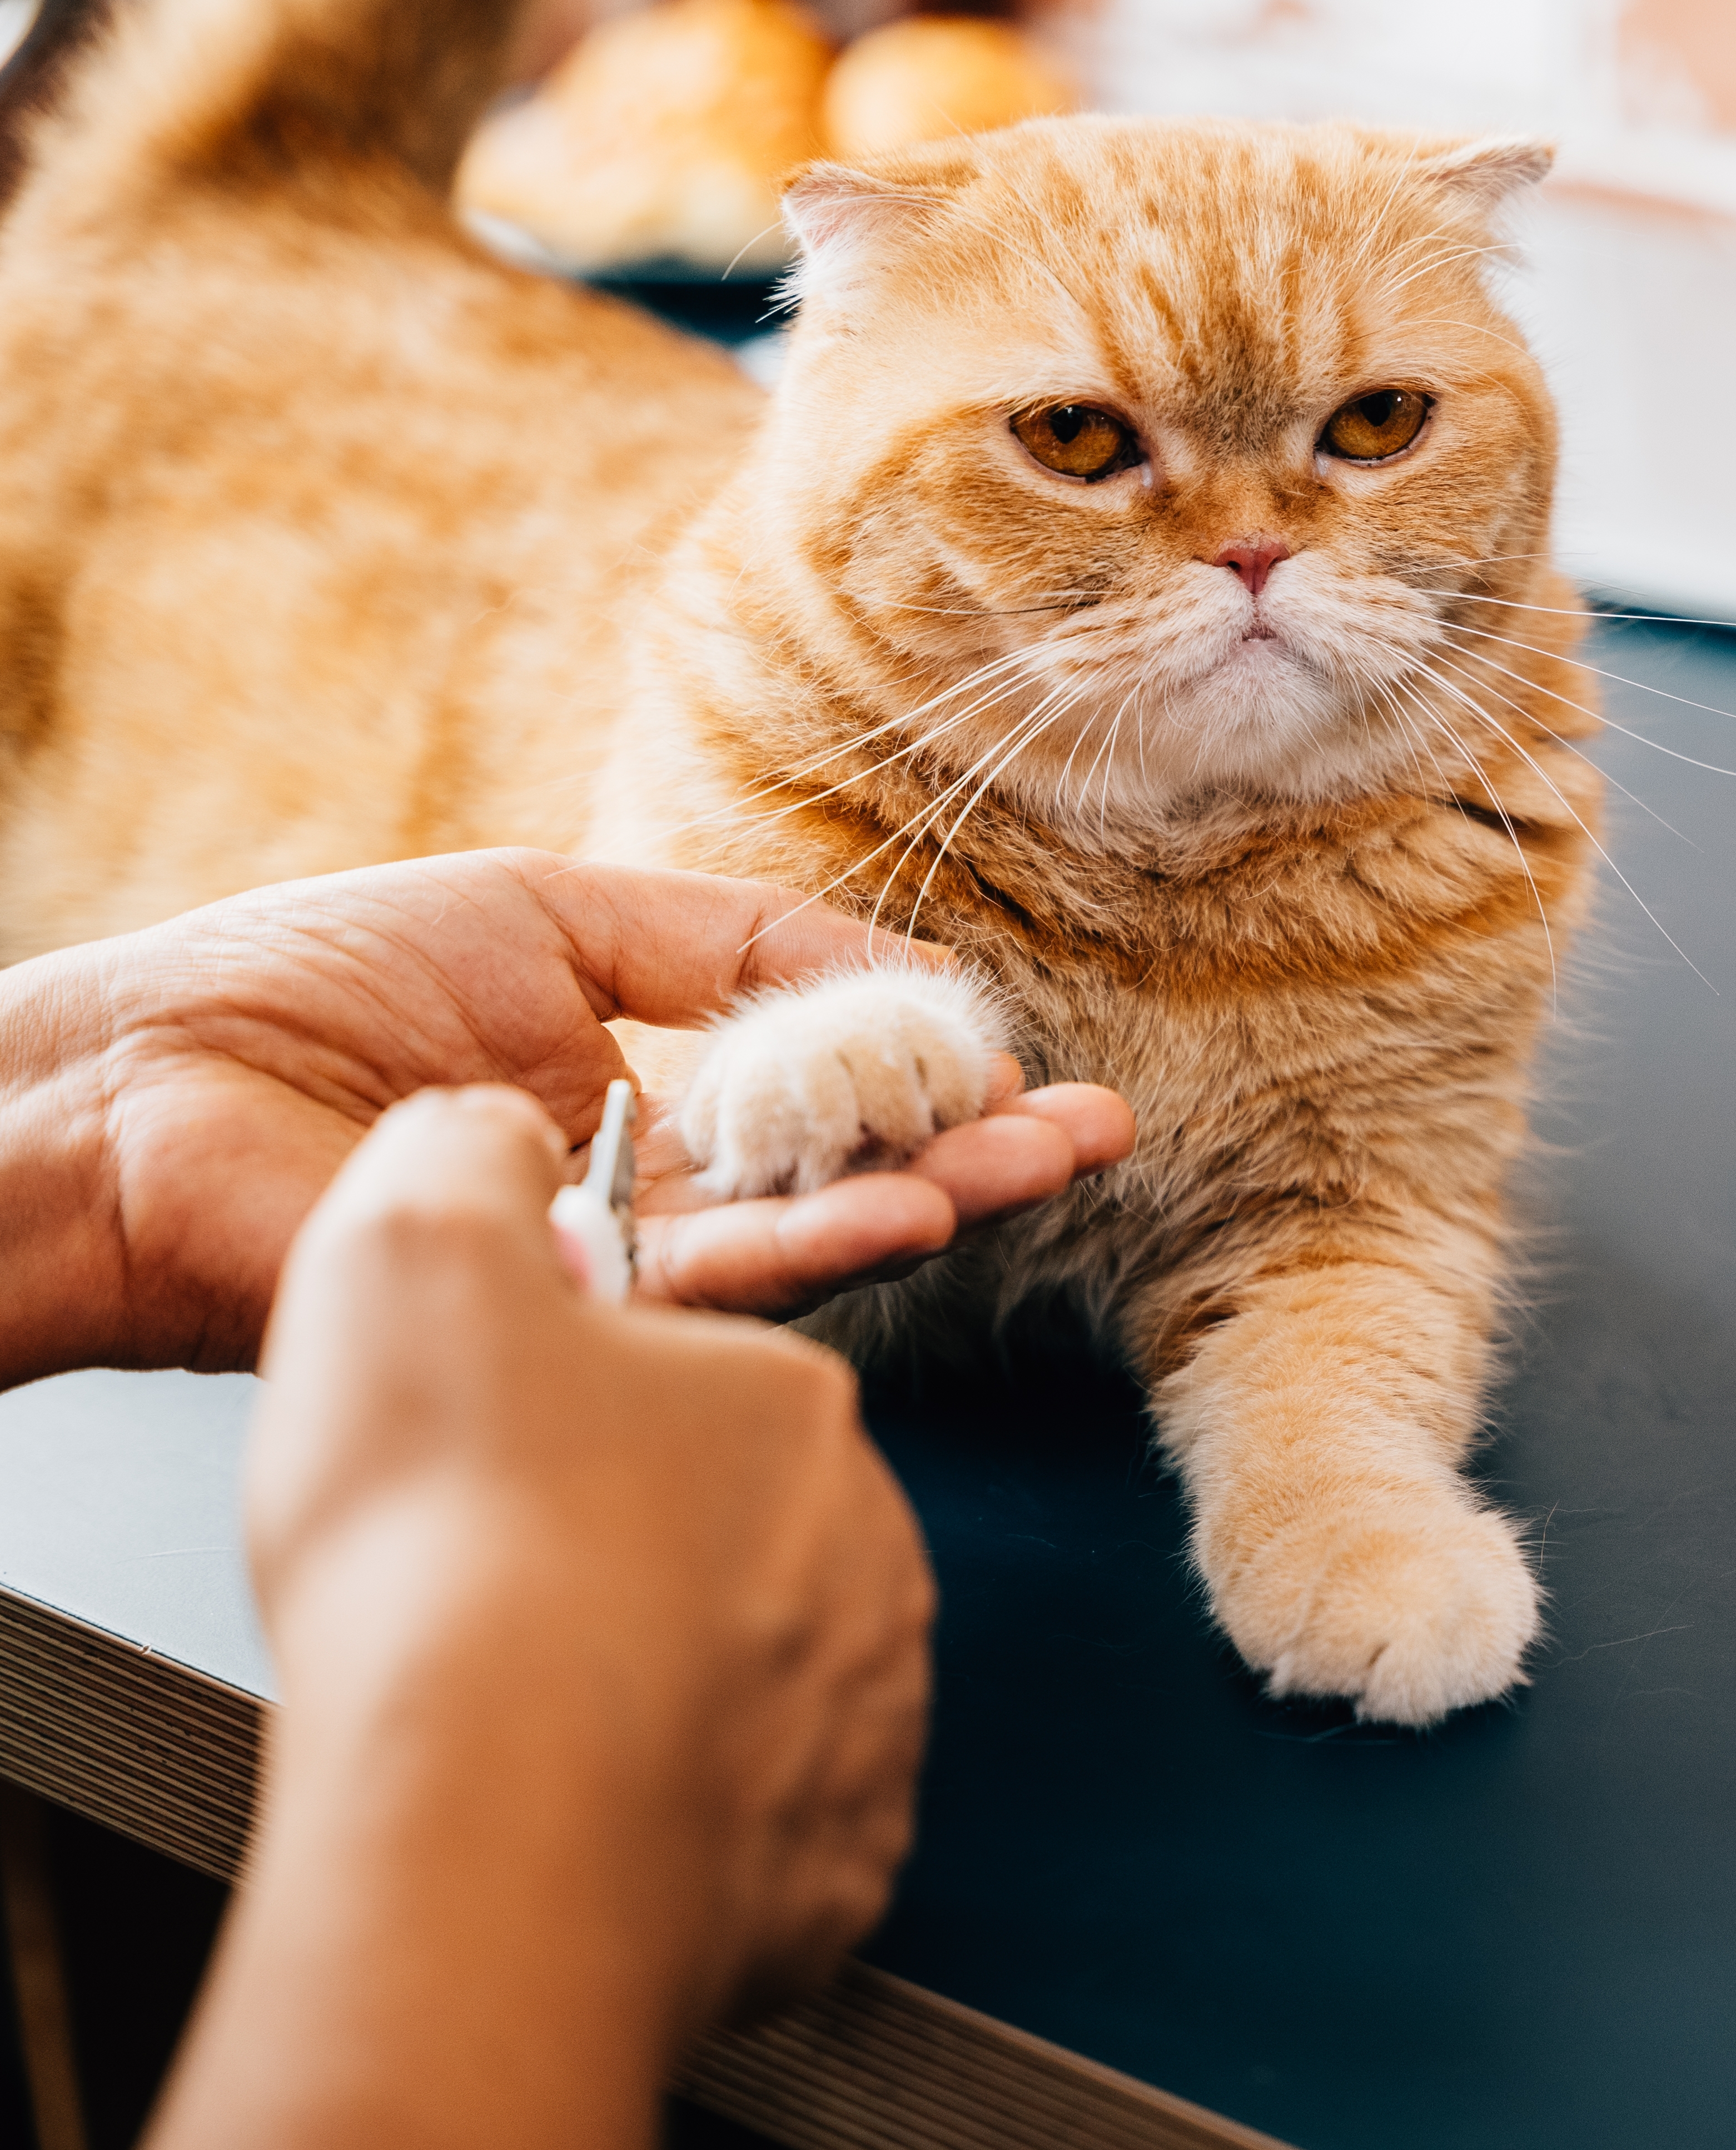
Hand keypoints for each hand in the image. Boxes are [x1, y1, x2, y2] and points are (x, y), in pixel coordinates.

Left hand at [0, 847, 1132, 1380]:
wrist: (143, 1091)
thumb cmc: (307, 983)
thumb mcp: (547, 912)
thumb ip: (723, 942)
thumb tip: (884, 967)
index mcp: (638, 1096)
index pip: (815, 1095)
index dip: (922, 1076)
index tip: (1016, 1059)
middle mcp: (643, 1192)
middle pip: (838, 1180)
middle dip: (976, 1155)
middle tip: (1095, 1136)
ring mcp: (613, 1269)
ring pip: (804, 1243)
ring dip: (932, 1202)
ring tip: (1043, 1163)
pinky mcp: (573, 1320)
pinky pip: (719, 1283)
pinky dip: (822, 1244)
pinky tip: (914, 1208)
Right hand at [150, 1087, 935, 2149]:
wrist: (488, 1810)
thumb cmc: (451, 1529)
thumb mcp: (407, 1250)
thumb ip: (462, 1157)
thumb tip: (496, 1130)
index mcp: (790, 1394)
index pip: (690, 1376)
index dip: (568, 1414)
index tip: (486, 1467)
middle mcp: (868, 1539)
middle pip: (732, 1523)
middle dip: (627, 1543)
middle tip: (495, 1594)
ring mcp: (869, 1704)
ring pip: (756, 1667)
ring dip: (659, 1676)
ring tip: (525, 1707)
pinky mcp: (840, 1858)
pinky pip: (762, 1811)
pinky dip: (682, 1807)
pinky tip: (585, 1805)